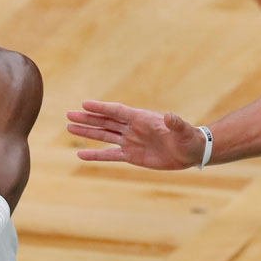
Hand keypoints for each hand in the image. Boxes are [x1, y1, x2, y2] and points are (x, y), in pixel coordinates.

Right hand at [67, 100, 205, 169]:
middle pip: (106, 122)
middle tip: (69, 115)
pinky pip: (110, 155)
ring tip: (70, 128)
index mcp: (142, 118)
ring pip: (104, 136)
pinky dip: (96, 155)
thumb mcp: (183, 130)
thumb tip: (171, 116)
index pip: (118, 111)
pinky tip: (81, 155)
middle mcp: (133, 128)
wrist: (190, 152)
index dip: (102, 108)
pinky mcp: (132, 156)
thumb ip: (176, 123)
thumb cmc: (188, 138)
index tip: (85, 104)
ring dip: (88, 132)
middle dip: (88, 119)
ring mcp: (131, 141)